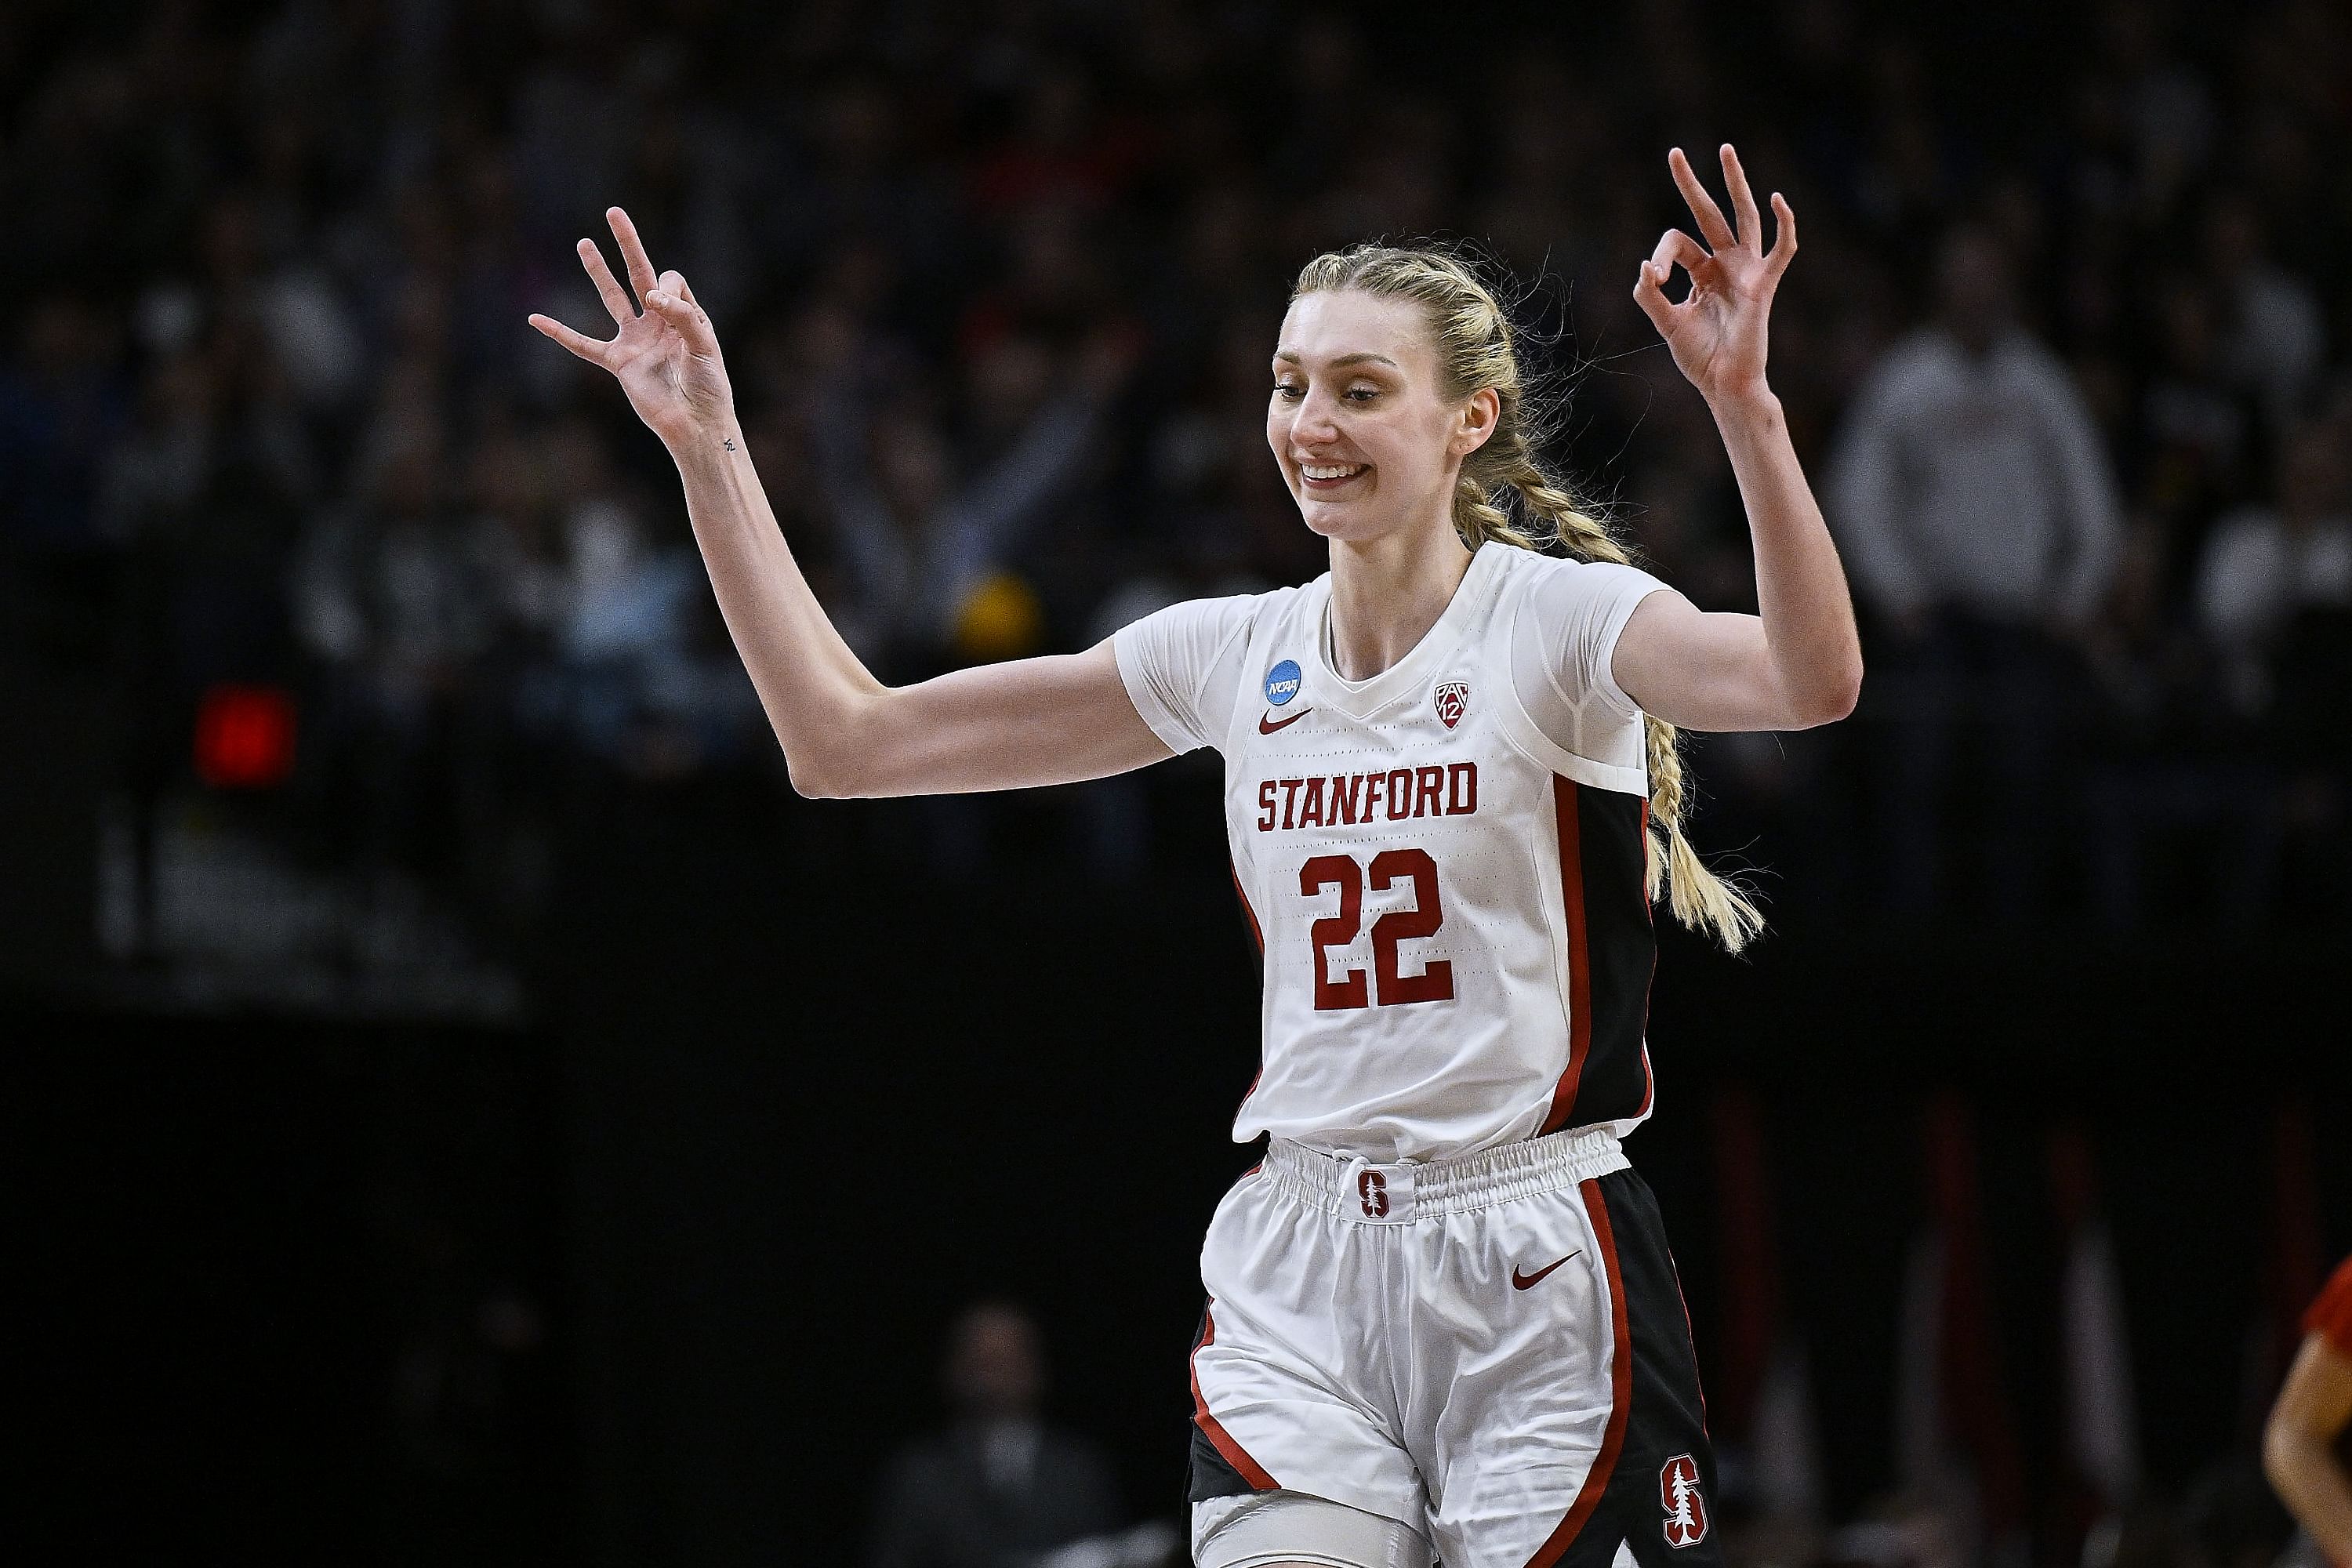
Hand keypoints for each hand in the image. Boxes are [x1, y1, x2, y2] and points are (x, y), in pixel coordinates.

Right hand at [528, 208, 734, 447]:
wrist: (695, 424)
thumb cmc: (709, 386)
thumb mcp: (704, 345)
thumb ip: (681, 315)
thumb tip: (650, 295)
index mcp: (683, 315)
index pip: (668, 281)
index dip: (664, 288)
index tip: (663, 307)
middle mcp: (658, 322)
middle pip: (639, 274)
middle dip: (628, 244)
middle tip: (614, 212)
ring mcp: (636, 340)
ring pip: (612, 298)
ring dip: (599, 272)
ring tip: (585, 243)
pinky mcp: (619, 363)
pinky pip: (584, 346)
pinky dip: (560, 334)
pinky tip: (536, 320)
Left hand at [1632, 145, 1796, 409]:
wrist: (1724, 384)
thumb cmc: (1701, 358)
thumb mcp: (1667, 324)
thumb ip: (1651, 296)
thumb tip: (1644, 266)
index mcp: (1702, 273)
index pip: (1678, 243)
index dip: (1660, 256)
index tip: (1653, 279)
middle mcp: (1725, 265)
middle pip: (1710, 214)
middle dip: (1692, 184)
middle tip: (1675, 153)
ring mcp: (1746, 272)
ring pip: (1744, 217)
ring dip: (1735, 184)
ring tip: (1725, 151)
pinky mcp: (1765, 285)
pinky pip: (1782, 249)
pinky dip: (1784, 224)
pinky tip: (1778, 199)